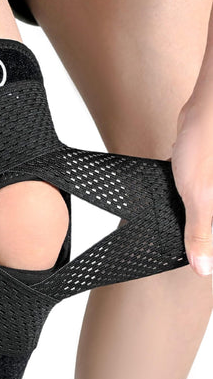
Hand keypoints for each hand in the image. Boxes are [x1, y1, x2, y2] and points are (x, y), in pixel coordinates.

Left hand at [171, 99, 212, 275]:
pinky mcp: (204, 173)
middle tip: (182, 234)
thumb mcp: (200, 197)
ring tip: (174, 217)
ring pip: (201, 210)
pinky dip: (182, 198)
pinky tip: (171, 199)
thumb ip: (200, 233)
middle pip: (208, 225)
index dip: (207, 250)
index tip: (196, 262)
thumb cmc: (206, 146)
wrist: (205, 109)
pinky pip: (194, 193)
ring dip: (187, 216)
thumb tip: (203, 268)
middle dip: (197, 233)